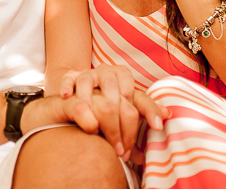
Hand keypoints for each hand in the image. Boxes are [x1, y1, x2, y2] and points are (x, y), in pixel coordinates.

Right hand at [34, 67, 165, 159]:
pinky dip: (68, 86)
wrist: (77, 95)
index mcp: (126, 83)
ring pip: (94, 84)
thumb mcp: (121, 117)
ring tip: (95, 130)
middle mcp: (109, 75)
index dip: (151, 111)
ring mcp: (89, 75)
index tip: (158, 127)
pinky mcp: (71, 77)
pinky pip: (69, 78)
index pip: (141, 98)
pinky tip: (68, 96)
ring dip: (94, 108)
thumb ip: (133, 129)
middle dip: (120, 127)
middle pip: (118, 96)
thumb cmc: (104, 110)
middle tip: (119, 149)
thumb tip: (148, 149)